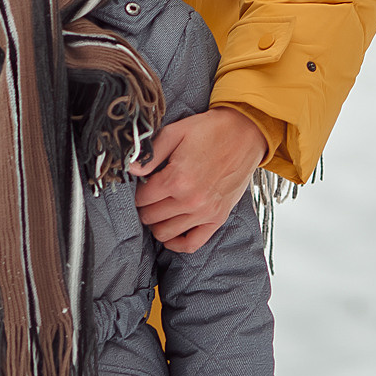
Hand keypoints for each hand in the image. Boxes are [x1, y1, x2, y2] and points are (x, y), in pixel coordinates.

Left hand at [130, 108, 266, 252]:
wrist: (245, 134)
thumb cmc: (211, 131)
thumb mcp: (176, 132)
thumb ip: (151, 154)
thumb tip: (130, 168)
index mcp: (177, 178)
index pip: (142, 198)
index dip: (137, 191)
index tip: (141, 185)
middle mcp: (190, 199)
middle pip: (151, 217)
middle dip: (144, 207)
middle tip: (148, 196)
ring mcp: (205, 212)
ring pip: (165, 233)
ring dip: (157, 223)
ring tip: (159, 209)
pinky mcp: (218, 219)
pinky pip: (192, 244)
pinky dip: (177, 243)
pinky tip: (171, 233)